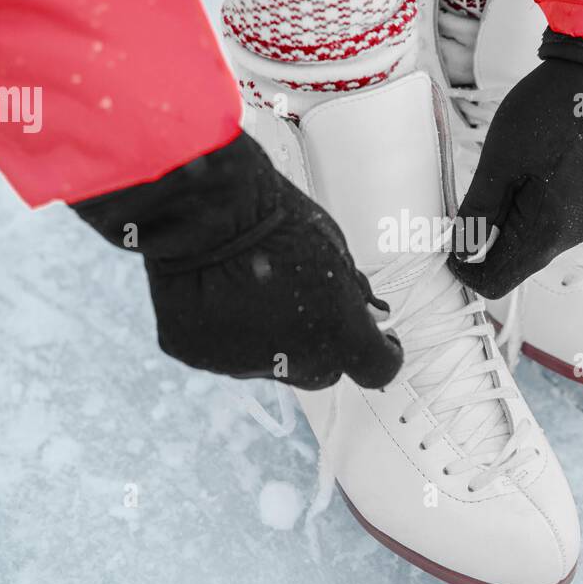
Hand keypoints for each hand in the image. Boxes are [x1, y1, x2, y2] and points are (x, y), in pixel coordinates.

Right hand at [72, 133, 402, 389]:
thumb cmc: (274, 219)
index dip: (384, 355)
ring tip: (257, 291)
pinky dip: (228, 332)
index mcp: (337, 334)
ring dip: (272, 340)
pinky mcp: (198, 355)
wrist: (205, 210)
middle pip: (322, 372)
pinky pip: (223, 352)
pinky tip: (222, 296)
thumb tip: (367, 312)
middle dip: (324, 347)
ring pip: (269, 365)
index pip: (378, 369)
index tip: (382, 342)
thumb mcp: (336, 249)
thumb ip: (353, 292)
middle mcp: (292, 360)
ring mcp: (241, 363)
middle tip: (313, 311)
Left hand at [451, 30, 582, 298]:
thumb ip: (478, 210)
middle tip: (460, 206)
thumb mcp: (500, 161)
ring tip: (490, 182)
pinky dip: (522, 212)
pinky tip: (516, 178)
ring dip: (502, 226)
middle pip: (513, 264)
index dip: (465, 270)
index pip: (497, 281)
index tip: (445, 244)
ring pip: (528, 243)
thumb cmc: (549, 114)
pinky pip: (545, 222)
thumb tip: (458, 249)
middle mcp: (568, 236)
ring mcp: (581, 219)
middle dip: (481, 246)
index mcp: (546, 233)